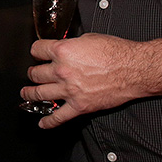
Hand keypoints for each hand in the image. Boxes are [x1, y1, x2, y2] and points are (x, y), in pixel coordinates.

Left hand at [23, 34, 161, 129]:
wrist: (134, 69)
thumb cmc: (116, 53)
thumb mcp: (89, 39)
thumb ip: (71, 45)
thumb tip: (65, 48)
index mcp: (63, 51)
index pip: (37, 50)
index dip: (36, 51)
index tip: (36, 54)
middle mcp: (62, 71)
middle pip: (35, 73)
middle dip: (33, 72)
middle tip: (34, 73)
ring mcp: (69, 90)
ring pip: (38, 94)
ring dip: (30, 94)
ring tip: (27, 93)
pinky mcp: (79, 106)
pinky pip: (58, 117)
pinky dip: (48, 122)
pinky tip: (42, 122)